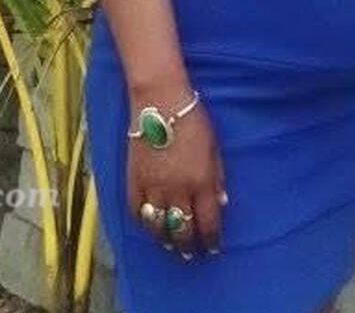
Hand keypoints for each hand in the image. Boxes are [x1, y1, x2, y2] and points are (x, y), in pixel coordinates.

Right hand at [126, 93, 226, 259]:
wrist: (159, 100)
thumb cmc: (193, 118)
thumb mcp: (214, 146)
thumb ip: (217, 176)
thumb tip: (221, 203)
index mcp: (201, 182)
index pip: (208, 223)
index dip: (210, 239)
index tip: (212, 247)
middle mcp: (177, 190)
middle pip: (182, 229)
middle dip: (188, 245)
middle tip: (191, 253)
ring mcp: (153, 186)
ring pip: (158, 226)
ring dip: (166, 239)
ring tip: (171, 245)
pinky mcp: (134, 178)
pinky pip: (136, 210)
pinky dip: (143, 221)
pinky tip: (149, 224)